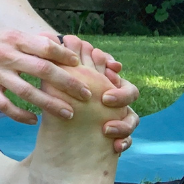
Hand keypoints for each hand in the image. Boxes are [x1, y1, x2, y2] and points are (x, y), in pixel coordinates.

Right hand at [0, 24, 92, 124]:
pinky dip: (20, 115)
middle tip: (86, 95)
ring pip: (26, 92)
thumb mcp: (6, 33)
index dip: (66, 57)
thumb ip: (29, 42)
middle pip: (42, 70)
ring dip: (49, 104)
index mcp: (14, 39)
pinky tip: (33, 121)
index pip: (46, 46)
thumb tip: (58, 46)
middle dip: (67, 83)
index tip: (82, 67)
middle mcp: (6, 54)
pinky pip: (5, 105)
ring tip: (68, 114)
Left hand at [59, 35, 139, 153]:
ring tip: (106, 129)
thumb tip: (51, 36)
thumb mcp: (56, 75)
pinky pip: (126, 140)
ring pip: (132, 118)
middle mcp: (112, 97)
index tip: (109, 71)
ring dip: (124, 124)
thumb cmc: (55, 90)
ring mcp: (115, 116)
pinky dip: (124, 143)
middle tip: (105, 99)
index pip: (116, 71)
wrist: (55, 122)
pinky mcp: (113, 135)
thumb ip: (58, 57)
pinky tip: (115, 148)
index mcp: (100, 79)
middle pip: (130, 92)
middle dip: (122, 95)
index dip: (115, 70)